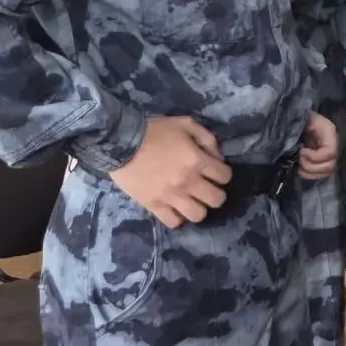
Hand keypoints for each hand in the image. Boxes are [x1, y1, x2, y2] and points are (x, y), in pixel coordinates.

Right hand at [110, 116, 230, 227]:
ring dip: (198, 208)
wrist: (120, 143)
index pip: (225, 176)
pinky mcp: (154, 205)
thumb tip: (218, 157)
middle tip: (205, 188)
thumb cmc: (153, 131)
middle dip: (215, 194)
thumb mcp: (185, 123)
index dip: (223, 174)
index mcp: (197, 160)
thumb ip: (206, 138)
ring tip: (191, 201)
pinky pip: (173, 222)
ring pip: (198, 215)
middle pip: (217, 199)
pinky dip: (177, 217)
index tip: (214, 172)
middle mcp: (188, 181)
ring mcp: (171, 196)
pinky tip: (174, 208)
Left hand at [296, 111, 340, 177]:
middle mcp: (333, 144)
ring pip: (325, 173)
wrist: (293, 118)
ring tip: (297, 163)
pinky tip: (297, 166)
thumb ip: (299, 126)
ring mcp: (328, 154)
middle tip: (298, 158)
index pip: (330, 152)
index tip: (300, 151)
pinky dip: (307, 174)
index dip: (314, 157)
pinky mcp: (321, 161)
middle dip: (310, 167)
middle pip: (329, 166)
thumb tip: (299, 144)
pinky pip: (319, 174)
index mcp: (328, 131)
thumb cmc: (296, 116)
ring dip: (308, 172)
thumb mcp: (299, 117)